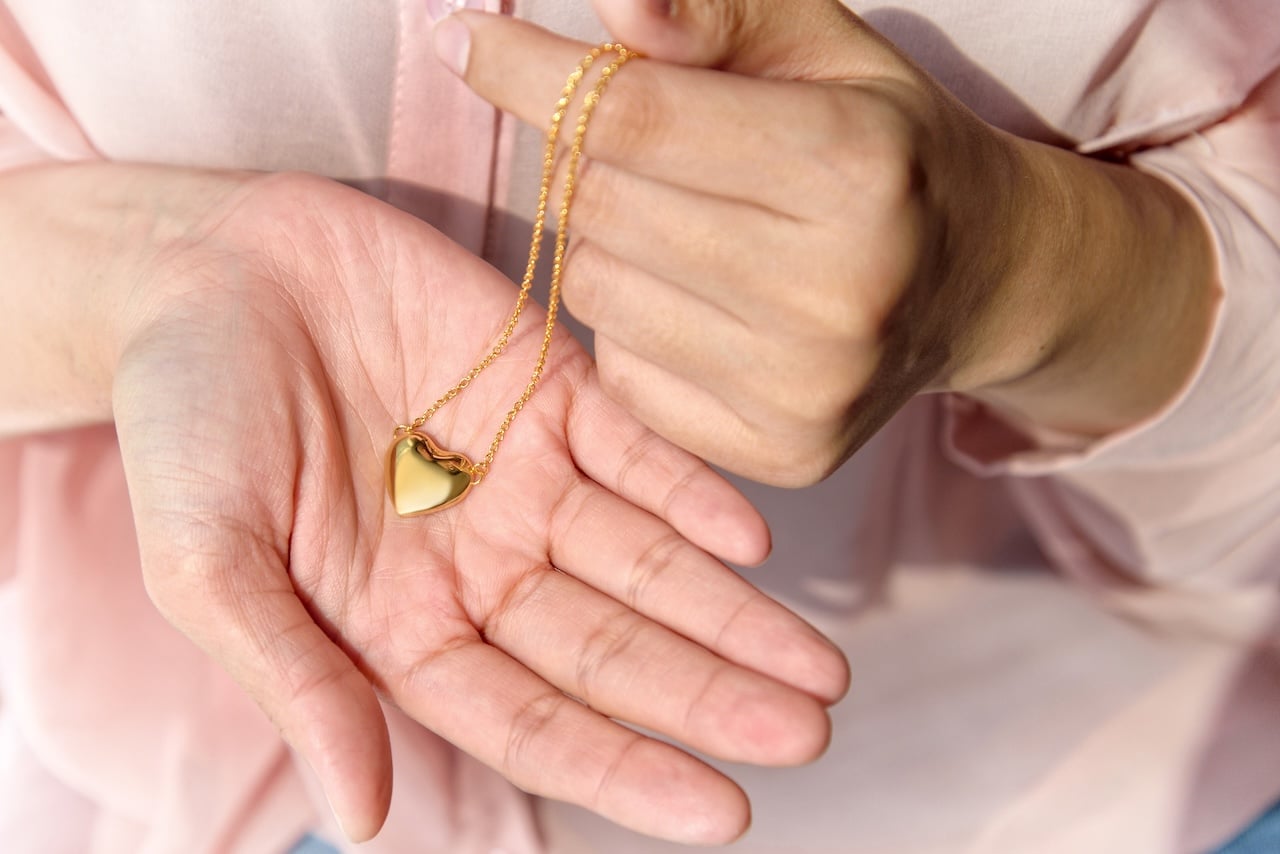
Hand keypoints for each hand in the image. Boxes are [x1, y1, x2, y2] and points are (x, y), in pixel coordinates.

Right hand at [99, 168, 847, 843]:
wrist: (204, 266)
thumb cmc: (182, 420)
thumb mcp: (206, 561)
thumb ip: (295, 680)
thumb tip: (362, 818)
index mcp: (405, 624)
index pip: (531, 718)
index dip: (623, 767)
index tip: (722, 813)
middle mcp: (484, 562)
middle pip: (613, 648)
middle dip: (709, 695)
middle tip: (806, 736)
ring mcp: (525, 474)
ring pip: (646, 558)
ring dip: (732, 611)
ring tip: (819, 669)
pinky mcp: (551, 384)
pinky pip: (638, 447)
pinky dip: (693, 491)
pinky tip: (753, 539)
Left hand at [439, 0, 1216, 484]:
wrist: (976, 279)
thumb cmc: (882, 143)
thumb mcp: (819, 46)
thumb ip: (715, 11)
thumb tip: (611, 7)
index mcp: (854, 164)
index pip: (635, 117)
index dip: (532, 76)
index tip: (466, 43)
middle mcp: (839, 289)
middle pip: (600, 207)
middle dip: (582, 158)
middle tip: (627, 143)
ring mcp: (812, 387)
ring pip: (596, 294)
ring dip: (604, 245)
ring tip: (680, 225)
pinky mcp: (787, 452)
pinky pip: (622, 376)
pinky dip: (633, 327)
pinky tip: (697, 302)